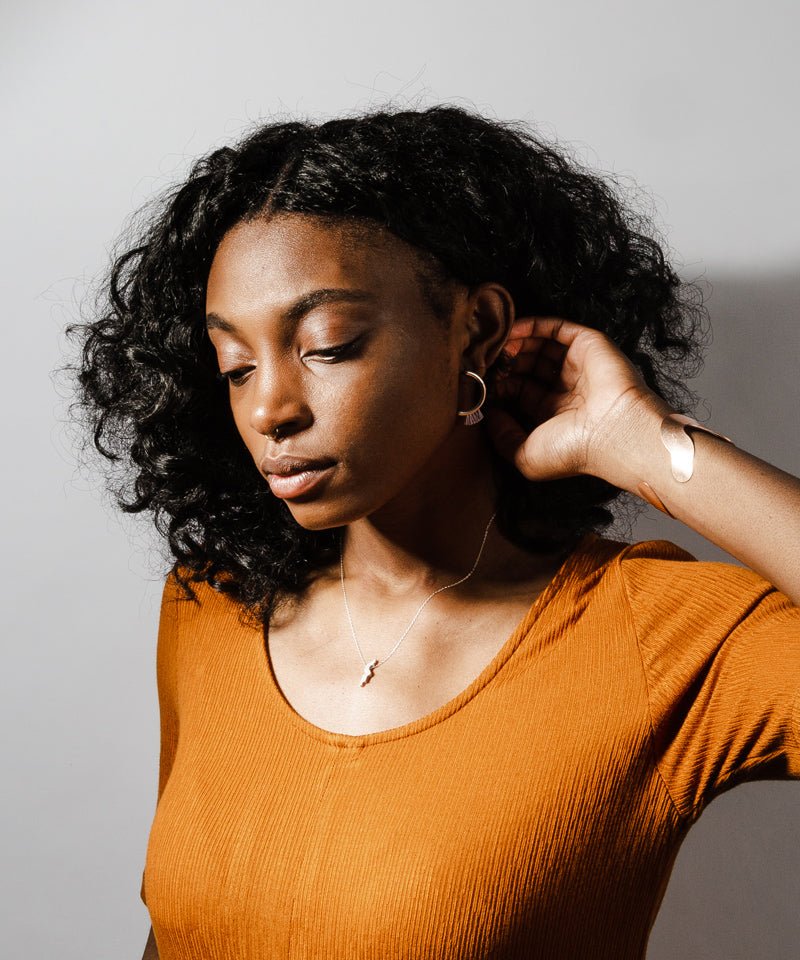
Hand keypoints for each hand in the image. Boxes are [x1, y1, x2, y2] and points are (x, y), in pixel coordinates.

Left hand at [485, 316, 670, 482]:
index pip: (519, 391)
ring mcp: (577, 365)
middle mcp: (565, 388)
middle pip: (527, 366)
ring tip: (494, 345)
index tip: (479, 383)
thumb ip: (501, 436)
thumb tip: (489, 413)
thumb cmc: (572, 451)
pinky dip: (531, 326)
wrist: (612, 432)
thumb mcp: (524, 456)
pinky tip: (511, 331)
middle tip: (483, 361)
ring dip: (515, 343)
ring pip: (539, 345)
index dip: (498, 384)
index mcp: (553, 415)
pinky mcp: (588, 344)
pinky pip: (555, 328)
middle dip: (504, 362)